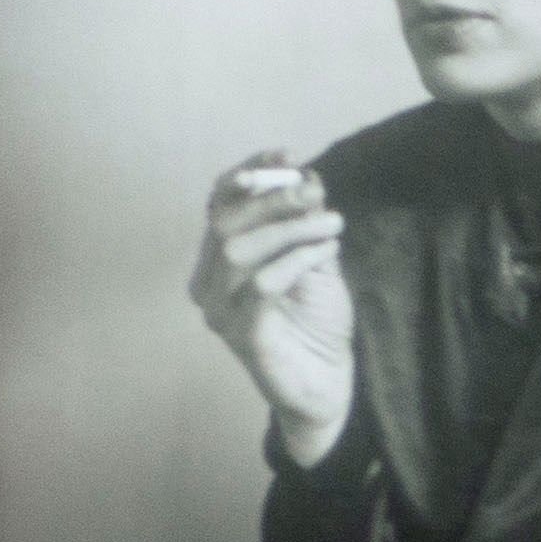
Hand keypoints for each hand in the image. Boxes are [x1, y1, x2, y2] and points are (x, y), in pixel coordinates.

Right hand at [189, 156, 354, 467]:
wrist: (327, 386)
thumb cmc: (316, 323)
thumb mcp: (315, 263)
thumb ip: (305, 225)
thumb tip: (308, 177)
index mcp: (218, 261)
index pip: (220, 204)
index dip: (249, 174)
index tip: (287, 155)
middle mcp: (208, 284)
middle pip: (225, 224)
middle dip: (272, 200)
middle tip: (316, 193)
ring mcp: (220, 312)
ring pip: (240, 252)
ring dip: (289, 229)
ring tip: (332, 224)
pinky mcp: (243, 336)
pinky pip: (262, 287)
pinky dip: (295, 261)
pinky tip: (325, 251)